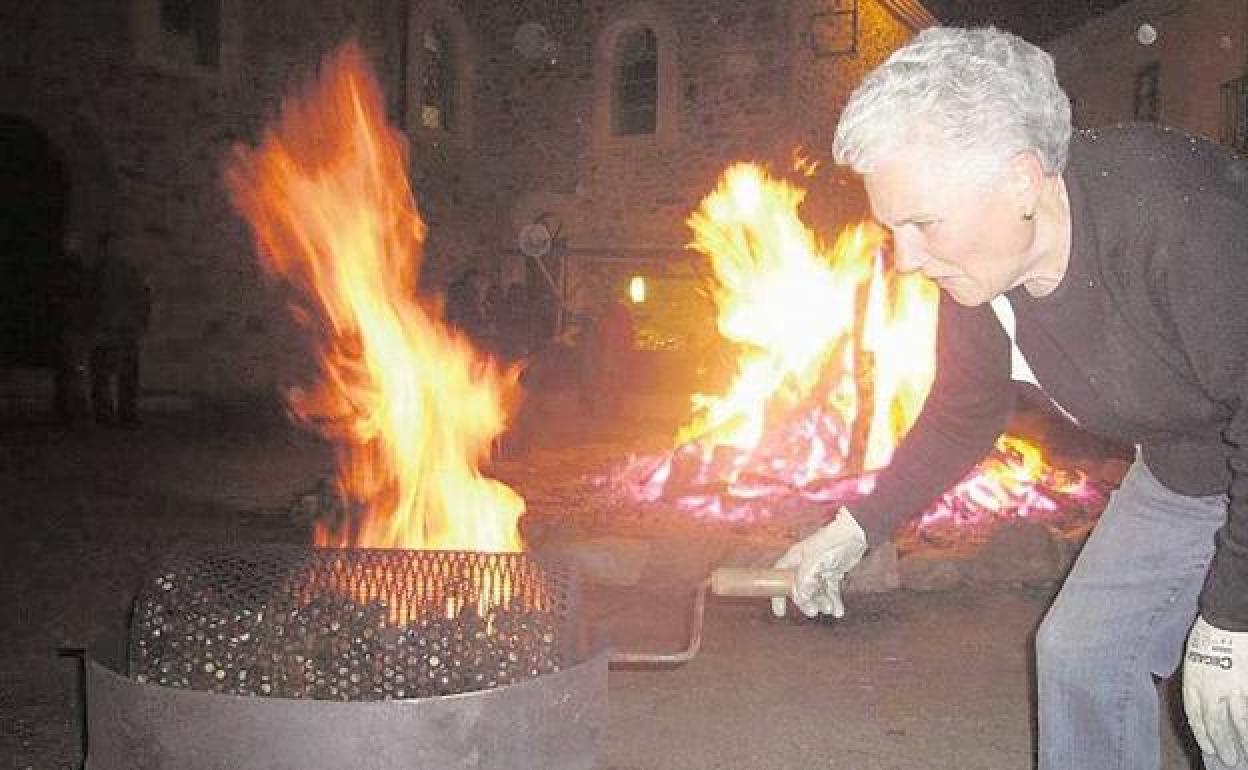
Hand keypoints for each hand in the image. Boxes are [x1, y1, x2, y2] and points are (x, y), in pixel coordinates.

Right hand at [770, 507, 866, 618]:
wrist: (856, 533)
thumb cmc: (831, 542)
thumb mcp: (814, 563)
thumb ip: (804, 582)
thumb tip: (799, 599)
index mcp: (794, 559)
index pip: (779, 579)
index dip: (777, 595)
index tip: (780, 612)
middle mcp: (805, 565)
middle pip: (800, 589)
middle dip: (806, 602)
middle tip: (812, 612)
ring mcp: (819, 570)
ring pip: (817, 592)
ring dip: (823, 603)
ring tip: (830, 609)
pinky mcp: (833, 573)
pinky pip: (831, 590)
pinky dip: (834, 601)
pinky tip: (838, 611)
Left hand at [1183, 615, 1247, 766]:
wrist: (1224, 619)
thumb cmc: (1208, 635)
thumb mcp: (1193, 659)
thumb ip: (1198, 681)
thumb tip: (1202, 700)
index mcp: (1193, 682)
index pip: (1195, 715)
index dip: (1202, 733)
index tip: (1208, 746)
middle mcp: (1209, 690)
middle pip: (1214, 724)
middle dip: (1220, 743)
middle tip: (1226, 758)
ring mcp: (1231, 689)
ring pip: (1236, 723)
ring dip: (1240, 741)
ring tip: (1243, 754)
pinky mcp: (1246, 686)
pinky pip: (1247, 712)